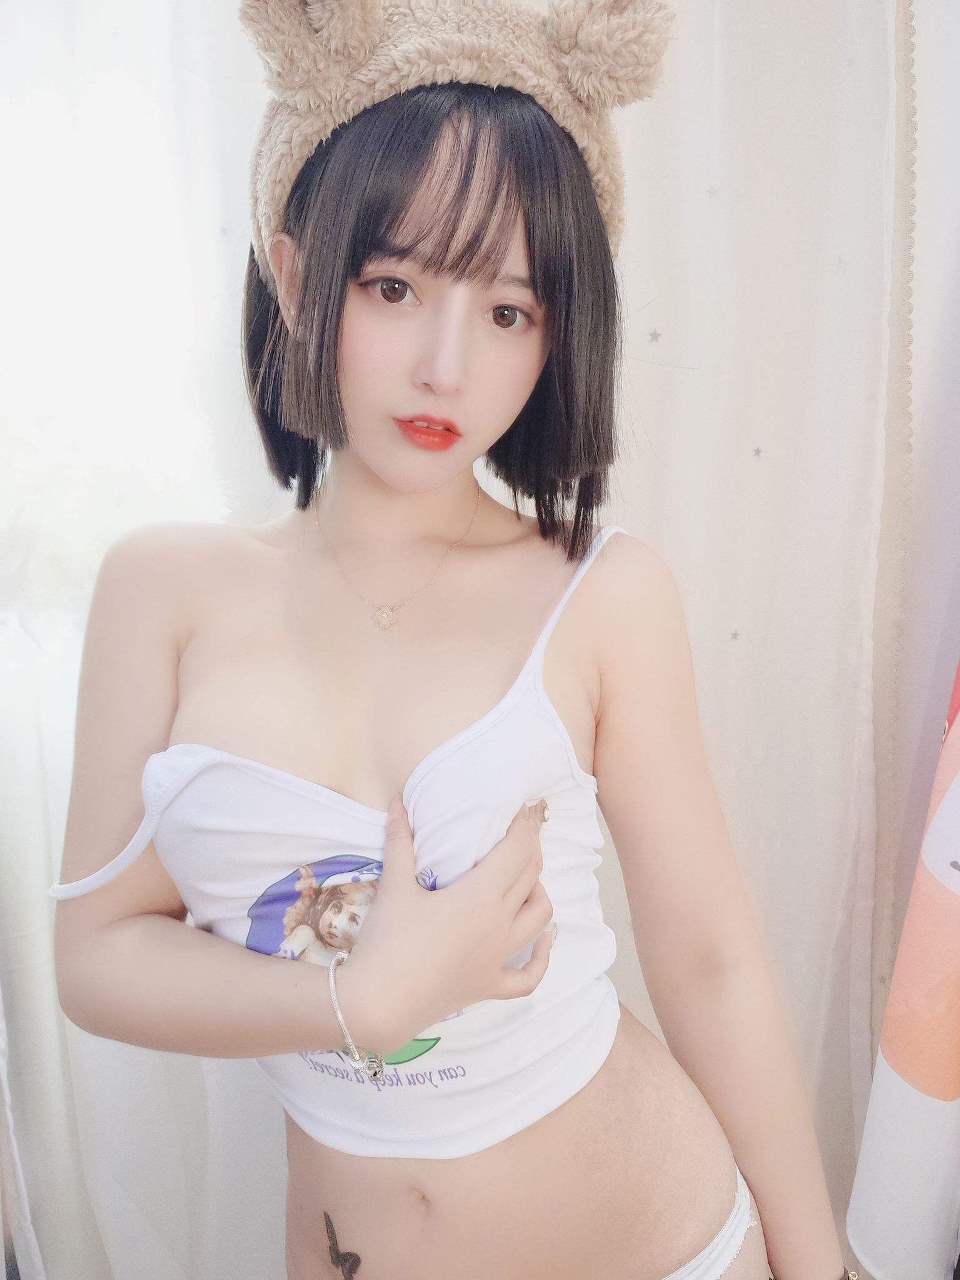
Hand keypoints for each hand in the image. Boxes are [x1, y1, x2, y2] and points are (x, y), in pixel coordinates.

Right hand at [339, 795, 554, 1052]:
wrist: (378, 1003)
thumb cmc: (388, 941)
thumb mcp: (394, 886)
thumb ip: (400, 840)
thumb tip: (398, 802)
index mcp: (481, 896)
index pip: (517, 851)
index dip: (525, 827)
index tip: (524, 809)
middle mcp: (500, 925)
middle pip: (530, 877)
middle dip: (530, 850)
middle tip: (520, 833)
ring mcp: (499, 958)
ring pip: (539, 918)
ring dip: (539, 892)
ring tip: (526, 877)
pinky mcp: (490, 986)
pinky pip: (530, 975)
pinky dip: (543, 956)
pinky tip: (546, 938)